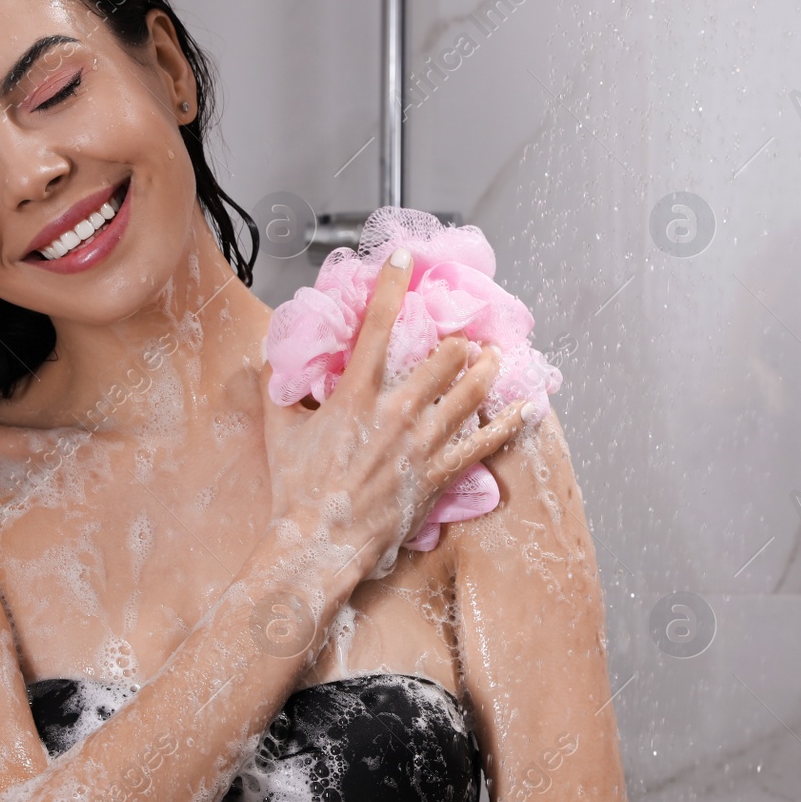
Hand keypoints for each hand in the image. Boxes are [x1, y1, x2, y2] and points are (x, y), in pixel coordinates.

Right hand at [260, 246, 535, 581]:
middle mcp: (398, 412)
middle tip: (465, 328)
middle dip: (458, 337)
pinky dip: (508, 423)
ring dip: (487, 367)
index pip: (379, 324)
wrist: (319, 542)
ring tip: (495, 354)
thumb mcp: (279, 431)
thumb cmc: (297, 491)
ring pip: (470, 391)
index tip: (405, 259)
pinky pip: (483, 443)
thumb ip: (279, 390)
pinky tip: (527, 408)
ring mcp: (423, 443)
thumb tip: (273, 360)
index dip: (394, 284)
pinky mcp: (439, 474)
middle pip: (444, 356)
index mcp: (357, 394)